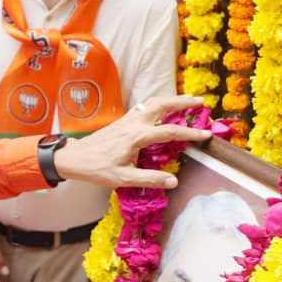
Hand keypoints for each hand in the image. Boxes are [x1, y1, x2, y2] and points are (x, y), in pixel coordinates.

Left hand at [55, 95, 212, 189]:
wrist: (75, 158)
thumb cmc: (98, 169)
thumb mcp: (124, 178)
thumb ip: (150, 179)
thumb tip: (173, 181)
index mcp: (137, 137)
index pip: (170, 132)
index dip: (190, 133)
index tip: (206, 134)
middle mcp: (134, 123)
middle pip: (162, 104)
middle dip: (183, 102)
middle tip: (201, 101)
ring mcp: (128, 119)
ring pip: (153, 102)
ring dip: (172, 100)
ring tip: (188, 101)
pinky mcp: (123, 120)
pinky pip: (145, 107)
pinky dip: (160, 104)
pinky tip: (164, 108)